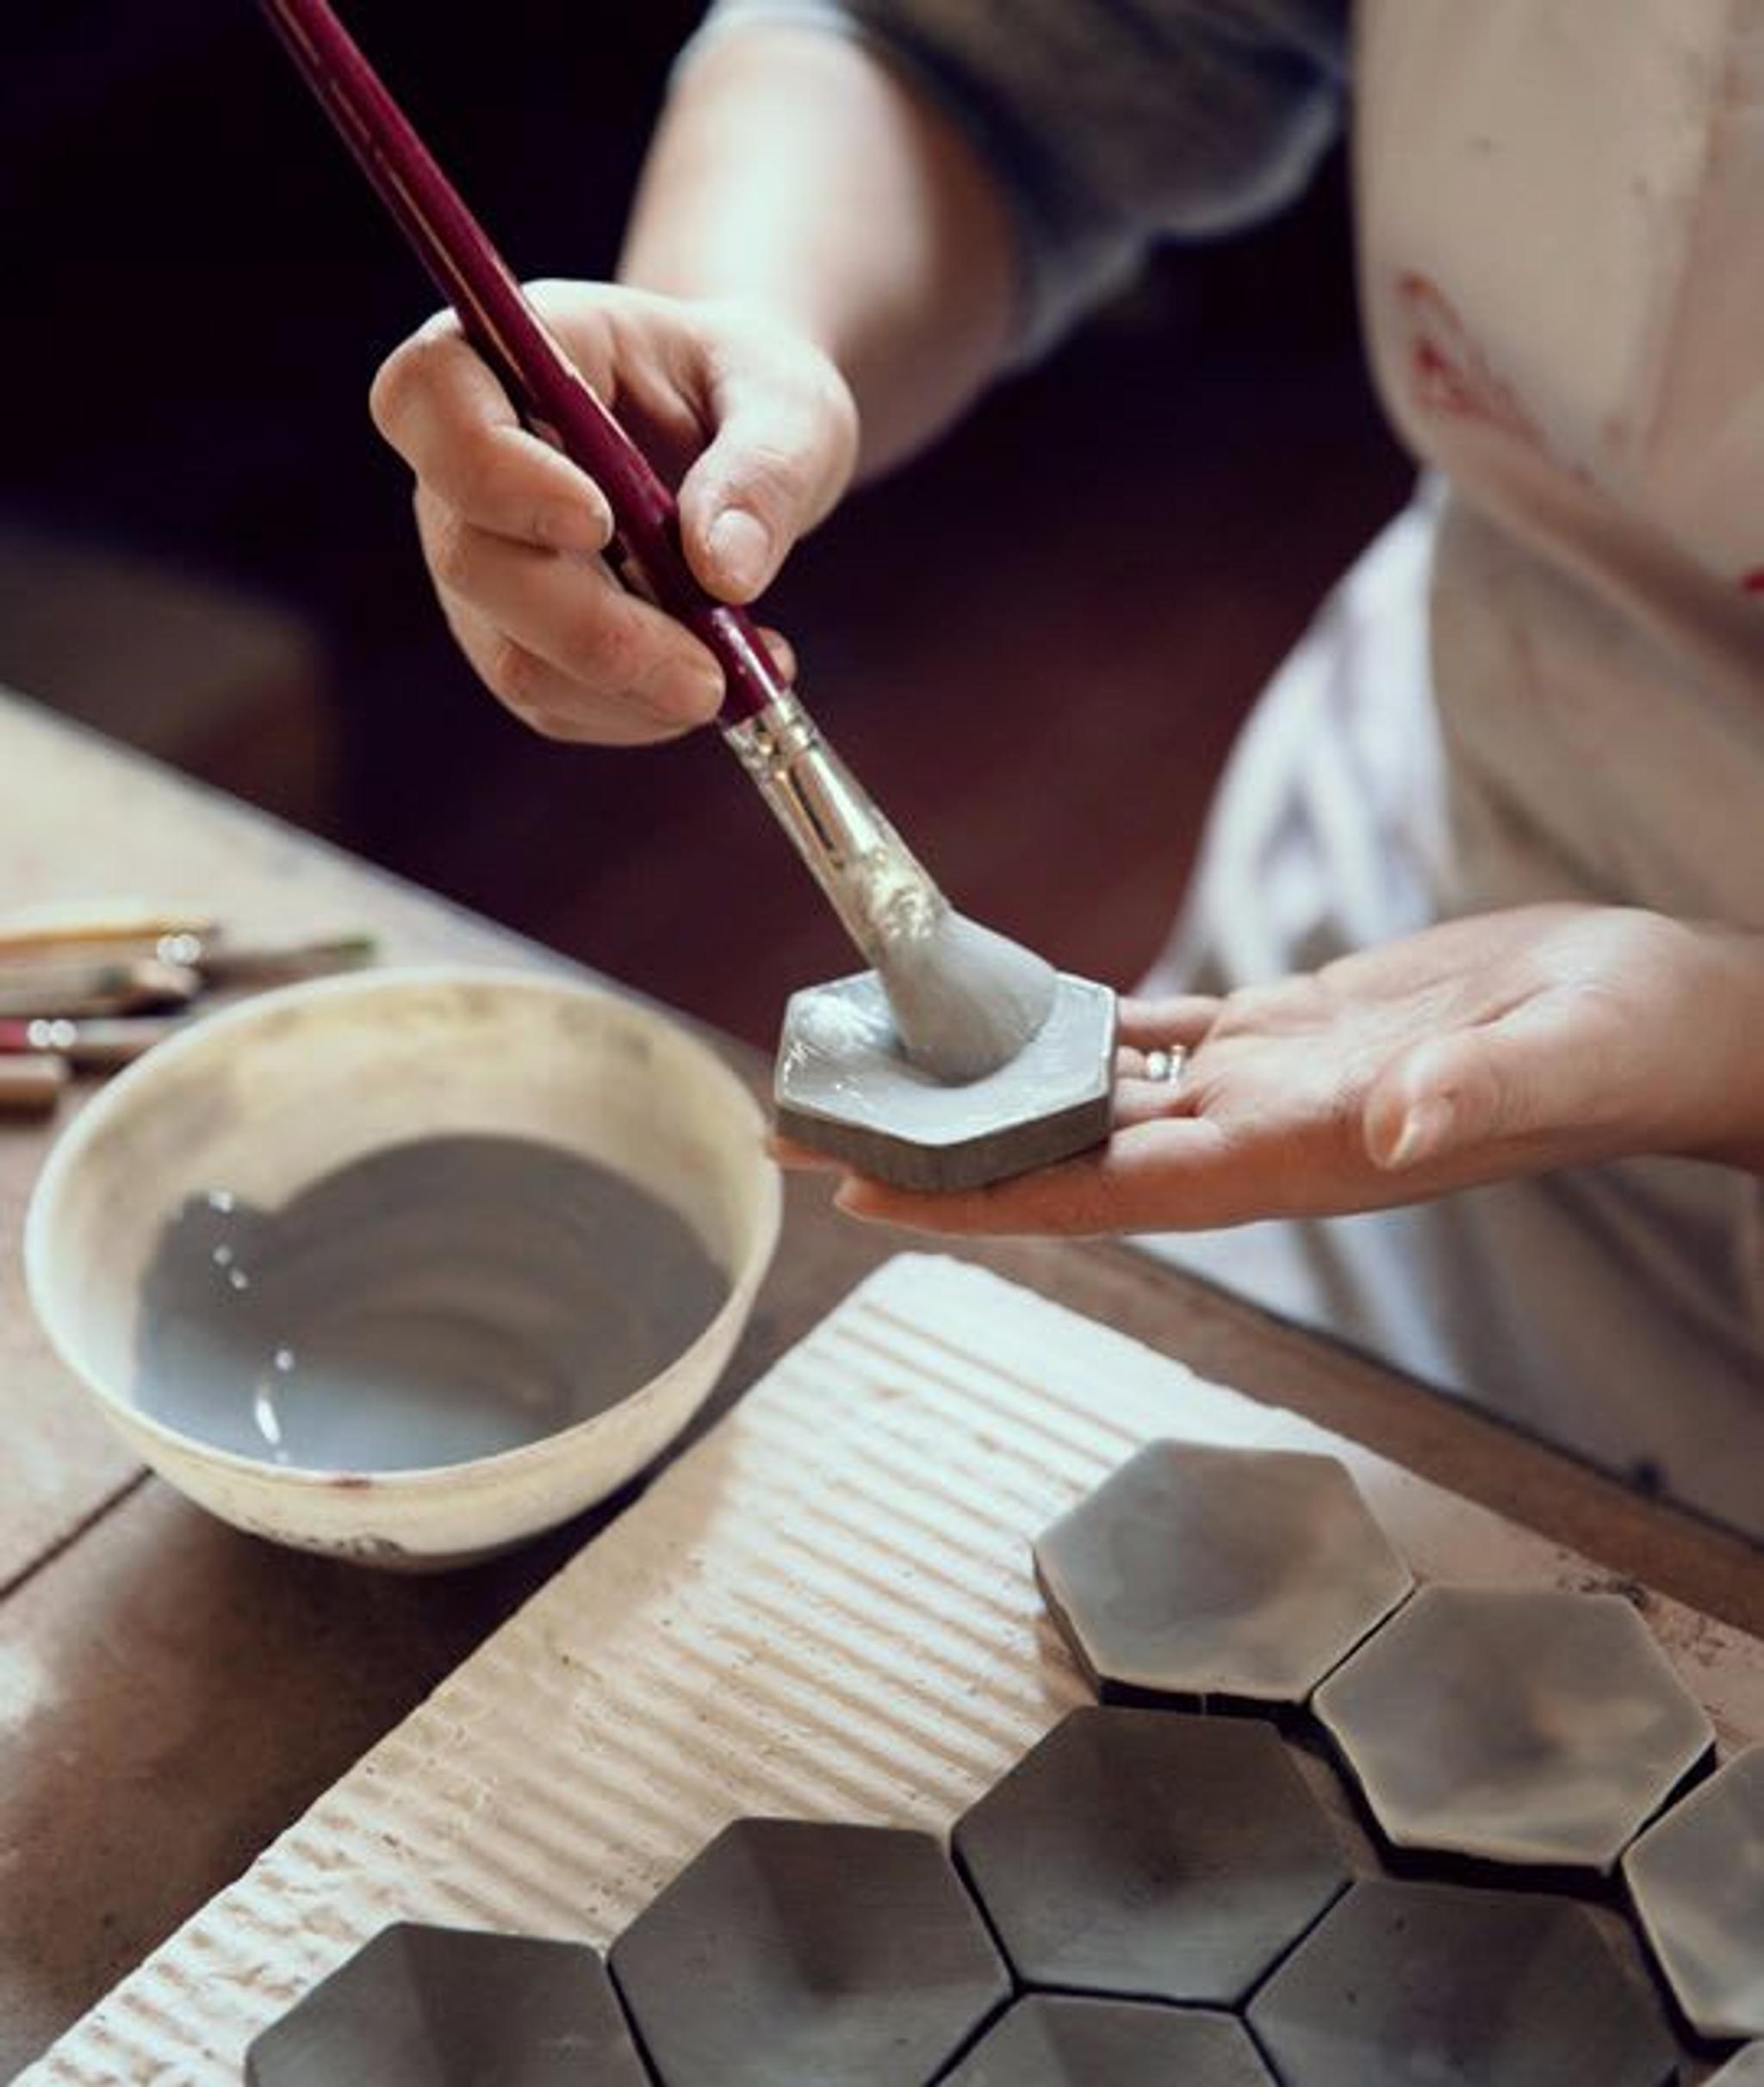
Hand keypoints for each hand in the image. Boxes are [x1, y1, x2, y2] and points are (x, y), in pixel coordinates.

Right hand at [370, 284, 858, 742]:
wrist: (746, 444)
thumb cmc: (752, 396)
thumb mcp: (790, 405)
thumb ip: (764, 469)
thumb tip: (724, 570)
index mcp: (514, 351)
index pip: (430, 397)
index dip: (492, 471)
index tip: (599, 524)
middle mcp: (466, 462)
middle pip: (471, 557)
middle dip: (592, 630)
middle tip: (708, 675)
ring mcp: (481, 558)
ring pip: (511, 653)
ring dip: (627, 690)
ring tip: (737, 675)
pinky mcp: (514, 638)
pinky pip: (555, 701)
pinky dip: (639, 711)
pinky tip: (716, 679)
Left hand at [794, 905, 1763, 1233]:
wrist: (1675, 1018)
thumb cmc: (1637, 1046)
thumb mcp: (1567, 1059)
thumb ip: (1477, 1098)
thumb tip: (1396, 1134)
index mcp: (1300, 1152)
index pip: (1105, 1190)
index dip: (983, 1197)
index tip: (866, 1192)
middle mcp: (1261, 1133)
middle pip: (1064, 1150)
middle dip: (941, 1146)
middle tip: (813, 1124)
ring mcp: (1271, 1083)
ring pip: (1096, 1091)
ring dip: (992, 1083)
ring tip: (883, 1063)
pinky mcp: (1295, 1029)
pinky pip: (1158, 1034)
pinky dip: (1079, 1025)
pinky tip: (1017, 1009)